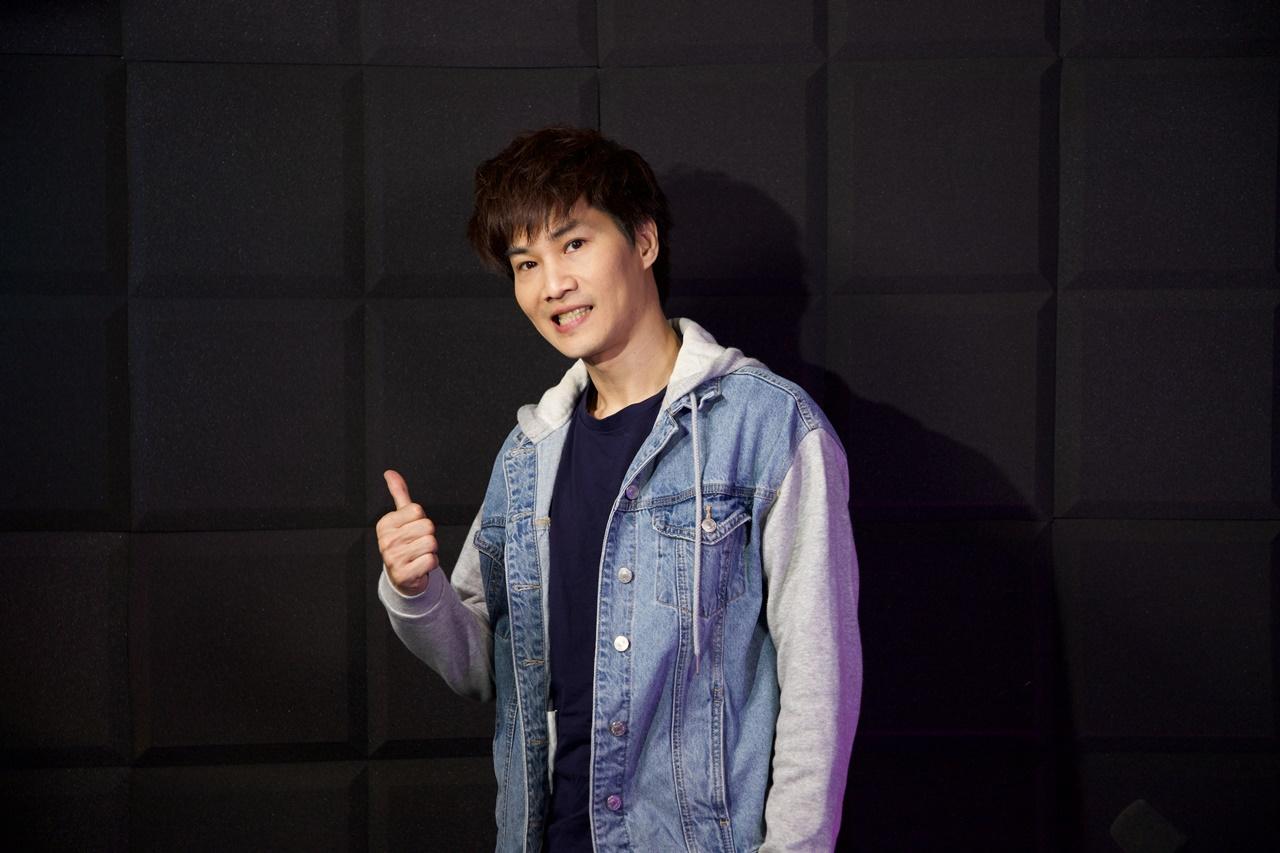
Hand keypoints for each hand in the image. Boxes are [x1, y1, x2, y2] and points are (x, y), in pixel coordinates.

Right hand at [377, 469, 438, 595]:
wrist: (401, 575)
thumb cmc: (404, 542)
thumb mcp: (400, 517)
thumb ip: (399, 494)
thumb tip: (390, 473)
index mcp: (385, 524)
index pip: (417, 510)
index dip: (421, 520)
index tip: (412, 529)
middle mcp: (386, 541)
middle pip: (427, 527)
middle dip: (428, 535)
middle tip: (417, 543)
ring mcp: (393, 559)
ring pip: (431, 543)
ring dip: (431, 550)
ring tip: (418, 554)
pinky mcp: (404, 575)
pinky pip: (431, 560)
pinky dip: (431, 564)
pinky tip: (420, 566)